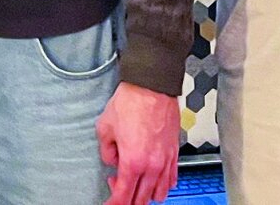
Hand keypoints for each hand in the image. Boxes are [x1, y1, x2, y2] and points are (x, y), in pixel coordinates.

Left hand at [96, 81, 178, 204]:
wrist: (152, 86)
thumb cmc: (131, 102)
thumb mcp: (104, 127)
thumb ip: (106, 151)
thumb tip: (112, 159)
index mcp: (133, 162)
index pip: (123, 197)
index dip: (113, 204)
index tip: (109, 204)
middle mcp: (152, 165)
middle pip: (141, 200)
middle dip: (127, 200)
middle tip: (117, 187)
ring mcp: (165, 161)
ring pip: (159, 194)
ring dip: (145, 195)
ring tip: (135, 182)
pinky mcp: (174, 153)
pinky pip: (171, 180)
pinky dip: (162, 185)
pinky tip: (153, 178)